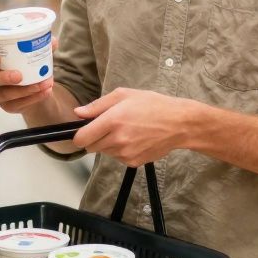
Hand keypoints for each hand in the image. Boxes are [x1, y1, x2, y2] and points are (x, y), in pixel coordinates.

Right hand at [0, 40, 57, 113]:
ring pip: (3, 94)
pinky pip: (17, 104)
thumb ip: (44, 45)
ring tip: (43, 83)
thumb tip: (52, 41)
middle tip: (19, 75)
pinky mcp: (8, 105)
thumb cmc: (31, 63)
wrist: (38, 85)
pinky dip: (33, 98)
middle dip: (2, 77)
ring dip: (24, 89)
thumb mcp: (37, 52)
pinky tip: (46, 91)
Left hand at [72, 88, 198, 166]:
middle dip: (95, 138)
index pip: (81, 138)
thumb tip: (78, 113)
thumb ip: (97, 105)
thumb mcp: (124, 95)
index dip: (78, 135)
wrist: (178, 124)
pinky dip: (121, 150)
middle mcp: (117, 140)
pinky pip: (118, 158)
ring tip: (126, 130)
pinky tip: (134, 139)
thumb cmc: (153, 105)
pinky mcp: (133, 162)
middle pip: (91, 147)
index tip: (83, 131)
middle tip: (109, 127)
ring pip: (105, 152)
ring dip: (109, 144)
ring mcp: (125, 153)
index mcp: (112, 121)